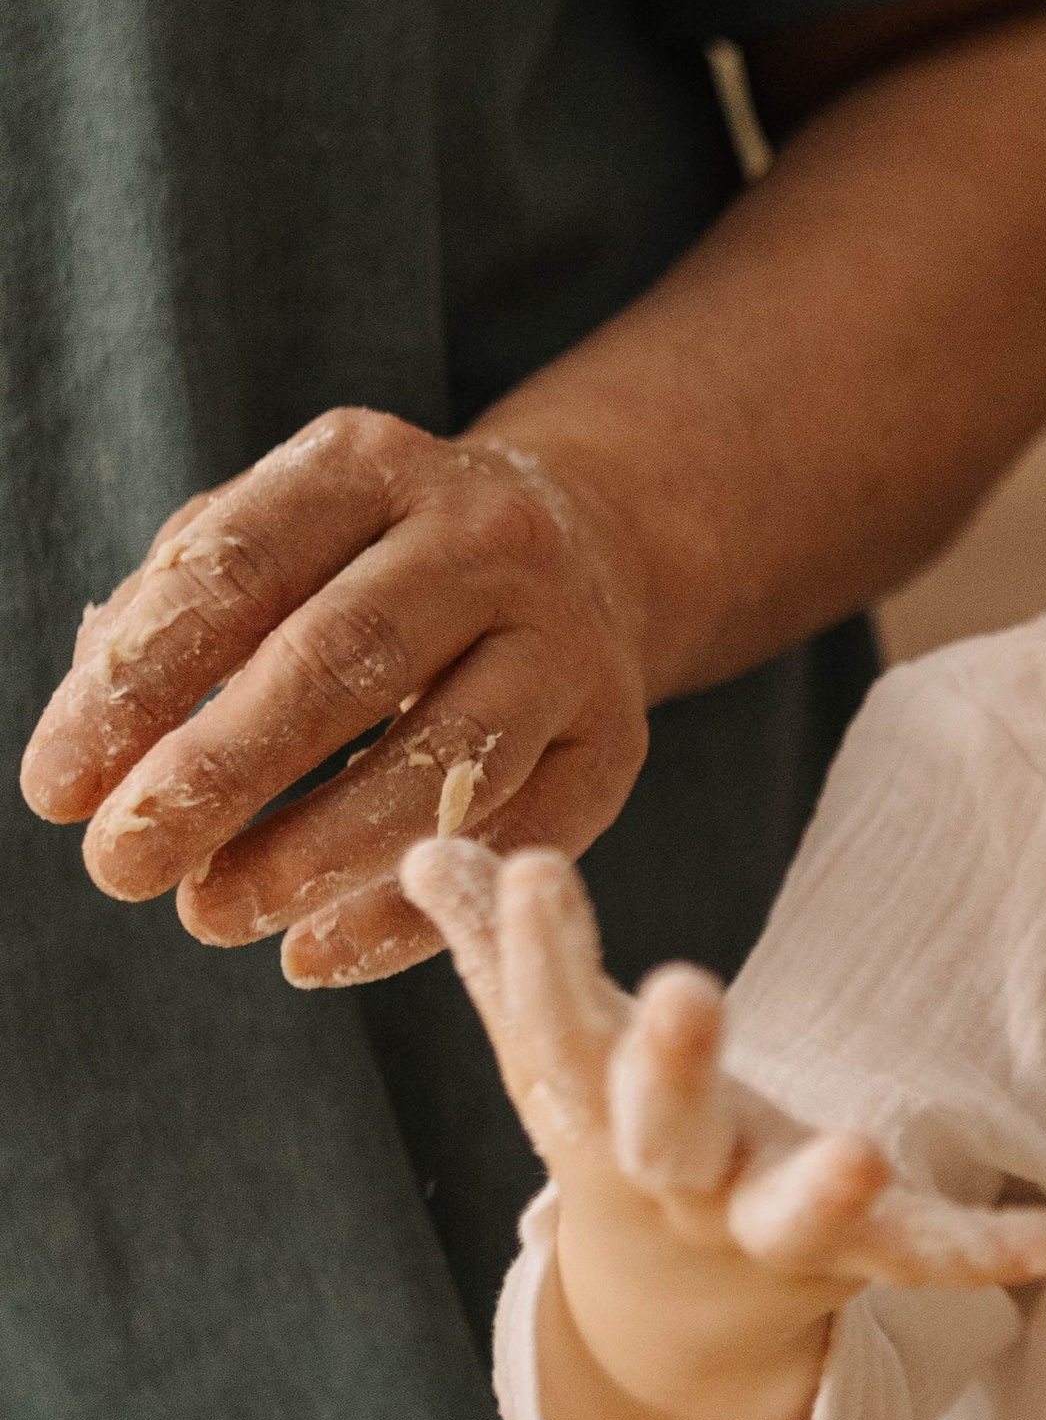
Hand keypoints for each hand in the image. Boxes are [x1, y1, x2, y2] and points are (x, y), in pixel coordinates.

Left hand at [18, 409, 652, 988]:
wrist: (579, 550)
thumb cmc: (364, 564)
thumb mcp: (266, 545)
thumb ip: (166, 625)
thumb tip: (88, 762)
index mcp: (368, 465)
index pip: (242, 566)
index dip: (142, 681)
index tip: (57, 789)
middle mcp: (483, 536)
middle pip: (344, 656)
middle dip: (219, 772)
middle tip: (120, 865)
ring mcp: (564, 637)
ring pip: (446, 757)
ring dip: (315, 850)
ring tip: (210, 913)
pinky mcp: (614, 738)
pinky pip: (519, 838)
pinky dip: (411, 912)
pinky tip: (312, 955)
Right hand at [400, 835, 1045, 1340]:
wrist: (674, 1309)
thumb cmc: (618, 1131)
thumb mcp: (556, 1051)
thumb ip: (503, 952)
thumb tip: (425, 848)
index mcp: (596, 1116)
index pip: (553, 1029)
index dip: (537, 950)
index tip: (528, 863)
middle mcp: (678, 1177)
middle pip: (663, 1125)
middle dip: (671, 1062)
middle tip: (686, 992)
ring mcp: (769, 1222)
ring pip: (794, 1214)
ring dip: (826, 1188)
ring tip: (864, 1148)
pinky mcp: (860, 1252)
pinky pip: (924, 1255)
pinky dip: (987, 1253)